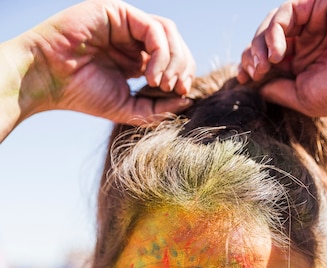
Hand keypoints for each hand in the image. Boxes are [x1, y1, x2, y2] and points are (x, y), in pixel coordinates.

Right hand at [1, 0, 194, 132]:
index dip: (184, 75)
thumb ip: (157, 108)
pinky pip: (152, 28)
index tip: (183, 95)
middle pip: (176, 44)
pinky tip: (151, 74)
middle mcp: (133, 39)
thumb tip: (188, 100)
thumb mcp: (127, 108)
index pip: (174, 59)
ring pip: (168, 33)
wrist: (49, 78)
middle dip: (183, 67)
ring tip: (163, 84)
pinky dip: (160, 53)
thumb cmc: (82, 94)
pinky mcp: (118, 12)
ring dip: (174, 59)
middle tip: (177, 89)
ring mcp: (126, 23)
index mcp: (137, 59)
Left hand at [238, 0, 326, 126]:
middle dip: (253, 53)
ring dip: (262, 42)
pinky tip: (278, 52)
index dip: (251, 63)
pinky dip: (276, 30)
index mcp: (303, 59)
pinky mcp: (323, 3)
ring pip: (274, 22)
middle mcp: (308, 38)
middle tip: (253, 71)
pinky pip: (288, 10)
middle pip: (267, 37)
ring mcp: (315, 19)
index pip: (268, 55)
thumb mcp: (300, 96)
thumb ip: (276, 89)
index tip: (243, 79)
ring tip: (266, 63)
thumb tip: (254, 87)